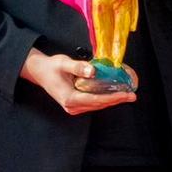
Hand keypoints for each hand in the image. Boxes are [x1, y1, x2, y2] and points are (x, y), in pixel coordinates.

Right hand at [21, 49, 137, 115]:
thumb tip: (93, 71)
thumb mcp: (63, 63)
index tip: (125, 95)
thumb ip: (78, 67)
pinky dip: (105, 99)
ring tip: (127, 95)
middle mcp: (72, 106)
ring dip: (112, 101)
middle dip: (116, 100)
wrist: (40, 72)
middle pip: (99, 104)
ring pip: (97, 105)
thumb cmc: (51, 67)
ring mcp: (74, 108)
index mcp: (69, 98)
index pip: (95, 100)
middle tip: (132, 95)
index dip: (112, 98)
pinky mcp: (76, 105)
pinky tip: (114, 94)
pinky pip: (93, 103)